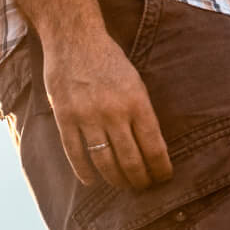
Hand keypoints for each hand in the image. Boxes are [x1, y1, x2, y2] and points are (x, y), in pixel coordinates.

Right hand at [43, 29, 170, 189]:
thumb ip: (140, 111)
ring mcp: (88, 118)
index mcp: (136, 101)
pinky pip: (76, 155)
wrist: (75, 42)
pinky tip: (92, 181)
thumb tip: (148, 144)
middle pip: (130, 159)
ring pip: (105, 162)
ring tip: (121, 186)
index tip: (164, 178)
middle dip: (139, 179)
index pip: (153, 145)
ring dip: (115, 179)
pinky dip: (84, 172)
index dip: (160, 167)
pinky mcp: (66, 121)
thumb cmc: (108, 61)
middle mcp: (114, 113)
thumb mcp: (134, 81)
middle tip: (143, 187)